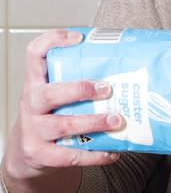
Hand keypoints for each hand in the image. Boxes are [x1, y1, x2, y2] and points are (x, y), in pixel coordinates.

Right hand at [1, 29, 121, 192]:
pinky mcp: (41, 155)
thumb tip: (123, 65)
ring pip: (65, 125)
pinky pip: (71, 156)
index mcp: (35, 84)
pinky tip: (113, 152)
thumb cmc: (50, 117)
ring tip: (118, 120)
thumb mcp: (53, 97)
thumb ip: (74, 82)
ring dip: (95, 122)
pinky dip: (95, 154)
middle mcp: (31, 105)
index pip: (34, 54)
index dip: (52, 41)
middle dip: (81, 89)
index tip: (77, 37)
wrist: (26, 155)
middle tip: (107, 88)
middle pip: (50, 93)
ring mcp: (34, 131)